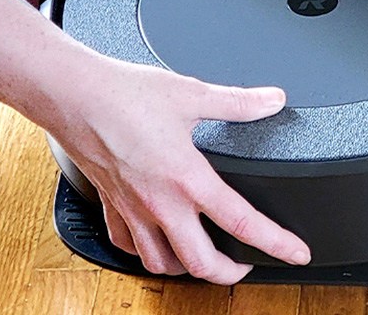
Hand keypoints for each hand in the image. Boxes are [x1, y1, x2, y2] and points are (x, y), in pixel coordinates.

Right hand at [42, 58, 310, 283]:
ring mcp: (133, 209)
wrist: (72, 94)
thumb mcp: (192, 94)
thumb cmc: (123, 95)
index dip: (276, 243)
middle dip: (229, 274)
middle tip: (246, 265)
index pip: (243, 223)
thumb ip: (237, 102)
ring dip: (186, 268)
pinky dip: (146, 251)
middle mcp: (161, 203)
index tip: (296, 253)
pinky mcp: (111, 204)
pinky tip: (155, 241)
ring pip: (161, 263)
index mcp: (188, 179)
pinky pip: (128, 244)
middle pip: (201, 264)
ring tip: (203, 259)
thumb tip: (271, 100)